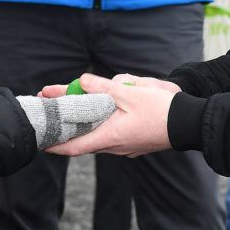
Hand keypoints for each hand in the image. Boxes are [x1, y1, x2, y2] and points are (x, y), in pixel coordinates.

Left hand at [44, 73, 179, 156]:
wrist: (189, 122)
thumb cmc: (161, 109)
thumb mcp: (130, 93)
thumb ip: (103, 87)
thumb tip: (81, 82)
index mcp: (111, 136)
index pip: (75, 147)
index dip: (55, 145)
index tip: (40, 141)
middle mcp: (116, 146)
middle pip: (84, 138)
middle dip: (67, 124)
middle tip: (52, 105)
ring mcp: (126, 146)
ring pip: (98, 134)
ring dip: (84, 122)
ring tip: (73, 103)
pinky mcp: (134, 141)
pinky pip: (111, 133)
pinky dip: (100, 123)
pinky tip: (99, 110)